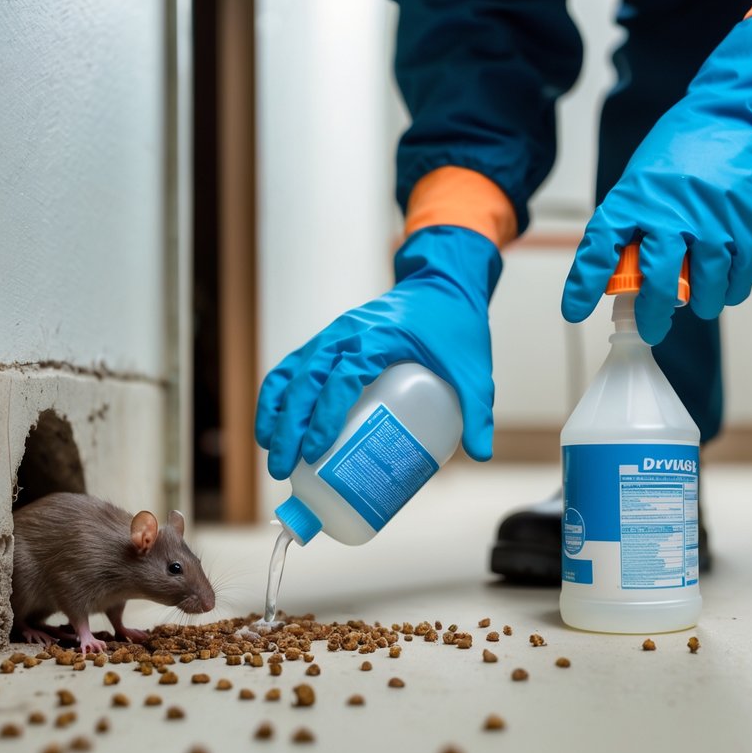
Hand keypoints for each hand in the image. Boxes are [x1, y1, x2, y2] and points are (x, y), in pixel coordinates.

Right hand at [255, 225, 500, 479]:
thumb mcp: (472, 370)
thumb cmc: (455, 325)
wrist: (444, 285)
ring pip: (292, 373)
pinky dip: (279, 394)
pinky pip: (295, 367)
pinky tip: (273, 425)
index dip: (324, 415)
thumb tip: (481, 456)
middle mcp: (348, 333)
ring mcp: (335, 335)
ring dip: (276, 412)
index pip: (341, 378)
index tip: (316, 451)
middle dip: (289, 426)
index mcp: (379, 337)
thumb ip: (478, 412)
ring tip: (270, 453)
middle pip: (306, 380)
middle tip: (285, 467)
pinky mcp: (332, 341)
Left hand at [563, 14, 751, 343]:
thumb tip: (618, 271)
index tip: (573, 312)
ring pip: (707, 287)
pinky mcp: (750, 225)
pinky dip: (734, 287)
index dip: (583, 285)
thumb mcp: (641, 179)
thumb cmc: (681, 150)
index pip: (599, 248)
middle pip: (659, 282)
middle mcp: (672, 213)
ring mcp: (714, 221)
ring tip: (699, 306)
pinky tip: (727, 286)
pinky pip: (741, 274)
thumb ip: (631, 221)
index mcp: (635, 199)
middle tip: (652, 329)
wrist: (738, 113)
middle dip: (654, 315)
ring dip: (703, 305)